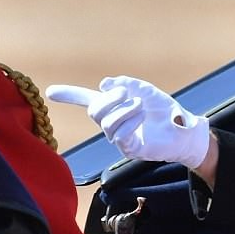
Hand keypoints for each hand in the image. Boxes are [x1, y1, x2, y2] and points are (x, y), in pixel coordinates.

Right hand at [46, 76, 209, 168]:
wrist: (184, 129)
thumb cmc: (165, 111)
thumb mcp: (146, 91)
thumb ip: (127, 84)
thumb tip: (104, 84)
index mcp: (114, 107)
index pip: (86, 100)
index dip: (70, 95)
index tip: (50, 91)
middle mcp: (112, 123)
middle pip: (95, 110)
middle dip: (110, 99)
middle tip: (128, 94)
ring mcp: (120, 137)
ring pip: (107, 123)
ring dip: (125, 109)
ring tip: (141, 106)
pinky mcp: (130, 149)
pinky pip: (119, 136)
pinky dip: (130, 122)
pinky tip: (142, 118)